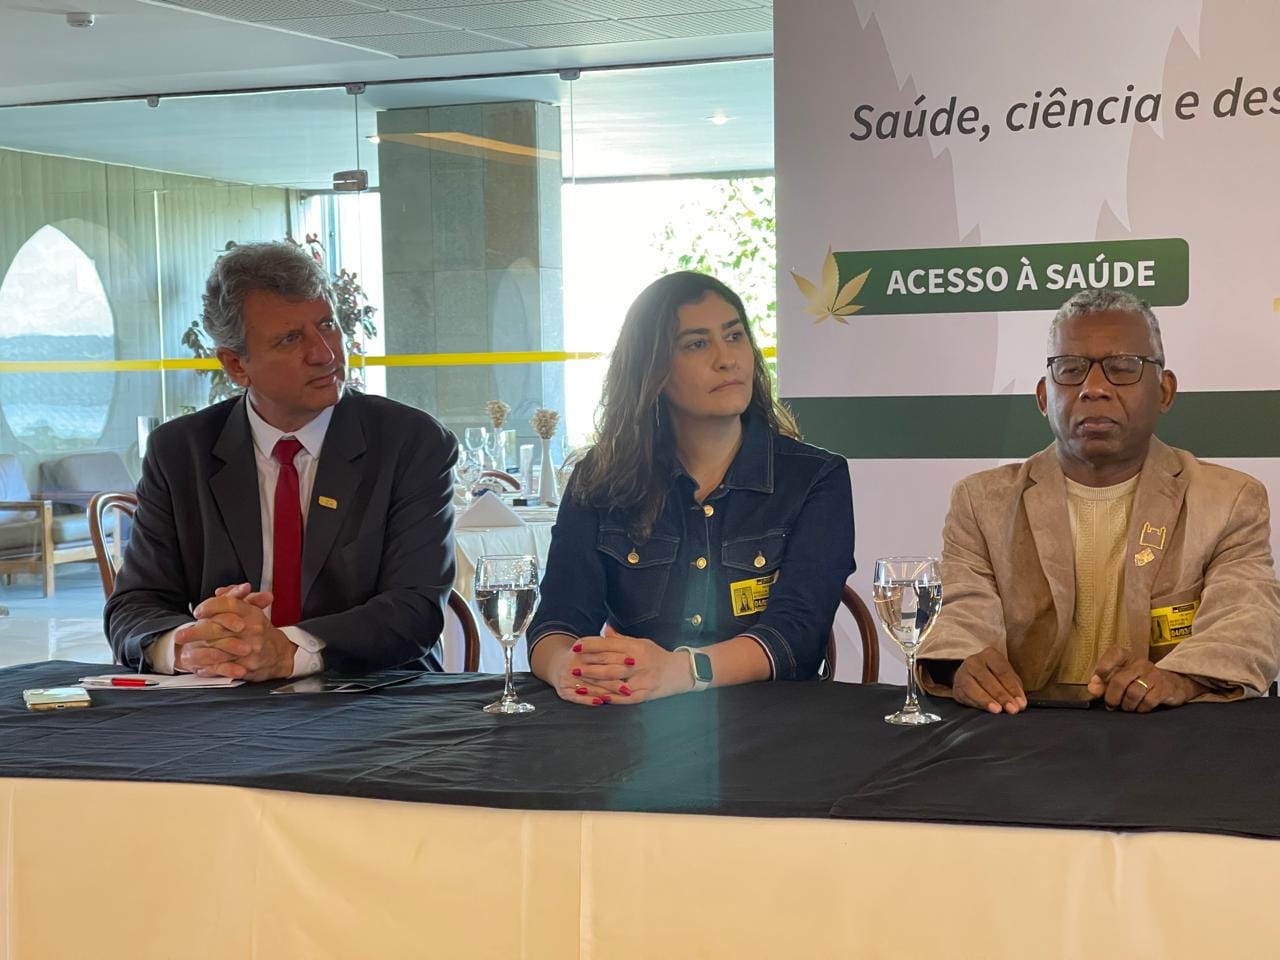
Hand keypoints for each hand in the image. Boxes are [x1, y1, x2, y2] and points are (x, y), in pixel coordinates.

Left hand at [175, 584, 295, 681]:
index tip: (197, 612)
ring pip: (220, 650)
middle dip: (196, 632)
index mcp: (252, 614)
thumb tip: (220, 591)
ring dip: (199, 653)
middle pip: (220, 628)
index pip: (231, 604)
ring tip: (184, 654)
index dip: (211, 606)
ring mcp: (251, 648)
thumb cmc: (261, 631)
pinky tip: (200, 667)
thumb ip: (234, 598)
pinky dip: (210, 668)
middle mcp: (252, 630)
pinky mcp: (248, 666)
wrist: (280, 654)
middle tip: (180, 635)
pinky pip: (225, 668)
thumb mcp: (251, 611)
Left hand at [548, 626, 691, 706]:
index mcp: (636, 647)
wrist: (681, 671)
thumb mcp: (641, 643)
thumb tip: (604, 629)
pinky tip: (599, 699)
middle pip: (609, 663)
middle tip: (573, 666)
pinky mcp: (645, 694)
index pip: (609, 645)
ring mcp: (642, 679)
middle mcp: (638, 662)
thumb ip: (621, 639)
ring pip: (615, 681)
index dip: (591, 645)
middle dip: (589, 664)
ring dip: (596, 682)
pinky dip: (612, 698)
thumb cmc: (657, 656)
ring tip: (580, 683)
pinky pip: (626, 698)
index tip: (576, 646)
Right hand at [952, 646, 1027, 714]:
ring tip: (997, 710)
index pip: (1003, 672)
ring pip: (973, 687)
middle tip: (1012, 709)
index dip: (1012, 688)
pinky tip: (985, 710)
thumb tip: (1019, 704)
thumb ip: (1014, 688)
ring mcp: (962, 673)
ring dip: (986, 700)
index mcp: (990, 655)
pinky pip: (966, 696)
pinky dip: (977, 704)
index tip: (1021, 703)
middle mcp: (974, 661)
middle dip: (1001, 696)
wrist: (971, 677)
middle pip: (988, 679)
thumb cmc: (994, 677)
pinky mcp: (956, 688)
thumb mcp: (1006, 677)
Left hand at [1087, 648, 1205, 711]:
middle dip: (1111, 697)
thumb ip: (1104, 683)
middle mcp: (1140, 663)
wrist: (1173, 684)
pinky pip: (1147, 702)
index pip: (1113, 655)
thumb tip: (1092, 688)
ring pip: (1132, 694)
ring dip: (1127, 705)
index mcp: (1127, 657)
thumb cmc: (1140, 681)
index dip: (1103, 668)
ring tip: (1127, 707)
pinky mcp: (1164, 687)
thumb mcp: (1121, 678)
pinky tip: (1141, 708)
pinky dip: (1141, 709)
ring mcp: (1153, 674)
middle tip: (1111, 705)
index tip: (1098, 683)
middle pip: (1119, 681)